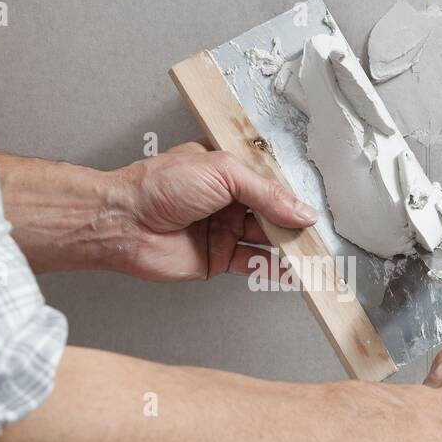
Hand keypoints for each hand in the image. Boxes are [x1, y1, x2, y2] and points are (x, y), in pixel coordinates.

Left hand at [111, 142, 317, 281]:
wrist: (125, 222)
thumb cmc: (158, 186)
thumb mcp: (222, 172)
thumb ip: (266, 192)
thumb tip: (300, 210)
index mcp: (227, 170)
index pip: (270, 181)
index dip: (291, 193)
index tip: (313, 206)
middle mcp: (227, 200)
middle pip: (272, 212)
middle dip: (294, 223)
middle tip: (316, 233)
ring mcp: (223, 229)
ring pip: (266, 239)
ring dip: (289, 247)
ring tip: (312, 254)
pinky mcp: (217, 258)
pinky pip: (253, 263)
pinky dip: (274, 269)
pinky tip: (293, 271)